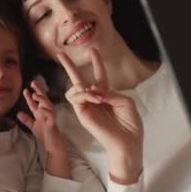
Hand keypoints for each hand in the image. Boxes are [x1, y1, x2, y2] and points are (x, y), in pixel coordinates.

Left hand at [17, 80, 65, 155]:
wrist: (52, 145)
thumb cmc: (45, 134)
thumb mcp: (33, 125)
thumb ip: (27, 119)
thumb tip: (18, 113)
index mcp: (41, 113)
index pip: (35, 102)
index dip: (30, 96)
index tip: (25, 90)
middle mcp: (46, 112)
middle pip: (43, 99)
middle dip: (39, 91)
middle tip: (33, 83)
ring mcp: (50, 117)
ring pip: (48, 105)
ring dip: (42, 99)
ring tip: (35, 94)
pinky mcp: (52, 123)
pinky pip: (51, 115)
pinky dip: (46, 111)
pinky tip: (41, 108)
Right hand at [58, 48, 142, 183]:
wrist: (127, 141)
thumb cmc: (130, 123)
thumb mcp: (125, 102)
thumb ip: (110, 92)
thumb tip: (93, 89)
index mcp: (106, 95)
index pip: (99, 75)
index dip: (96, 62)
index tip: (94, 50)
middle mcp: (94, 99)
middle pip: (78, 79)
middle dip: (69, 65)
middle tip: (60, 54)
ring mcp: (86, 106)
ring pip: (74, 87)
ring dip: (83, 85)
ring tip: (96, 94)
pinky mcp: (82, 114)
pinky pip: (76, 98)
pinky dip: (84, 94)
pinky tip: (95, 98)